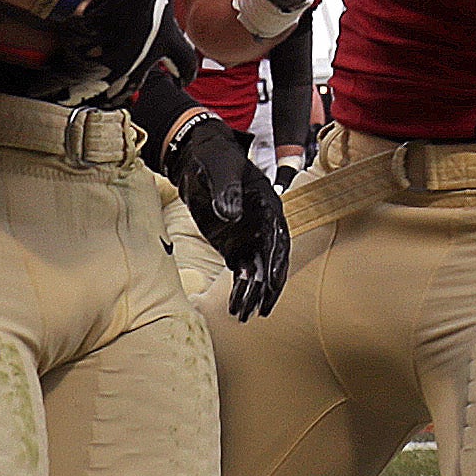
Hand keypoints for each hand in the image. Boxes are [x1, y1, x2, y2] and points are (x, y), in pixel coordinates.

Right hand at [62, 0, 202, 100]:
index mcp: (165, 39)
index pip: (184, 62)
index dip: (187, 70)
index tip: (186, 75)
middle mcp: (141, 60)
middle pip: (147, 83)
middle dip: (145, 80)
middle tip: (140, 78)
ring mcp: (112, 67)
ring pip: (115, 90)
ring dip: (113, 86)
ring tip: (105, 81)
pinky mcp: (83, 67)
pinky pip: (82, 85)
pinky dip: (79, 83)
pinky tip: (73, 74)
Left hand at [155, 104, 287, 316]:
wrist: (197, 159)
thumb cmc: (213, 159)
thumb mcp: (219, 169)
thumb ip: (226, 190)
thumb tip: (231, 215)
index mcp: (268, 205)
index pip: (278, 237)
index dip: (276, 261)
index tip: (271, 283)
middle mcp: (264, 225)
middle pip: (272, 260)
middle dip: (268, 287)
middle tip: (262, 309)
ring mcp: (250, 237)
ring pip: (258, 271)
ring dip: (252, 294)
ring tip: (244, 316)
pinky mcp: (235, 246)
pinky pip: (241, 272)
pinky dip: (239, 290)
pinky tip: (235, 307)